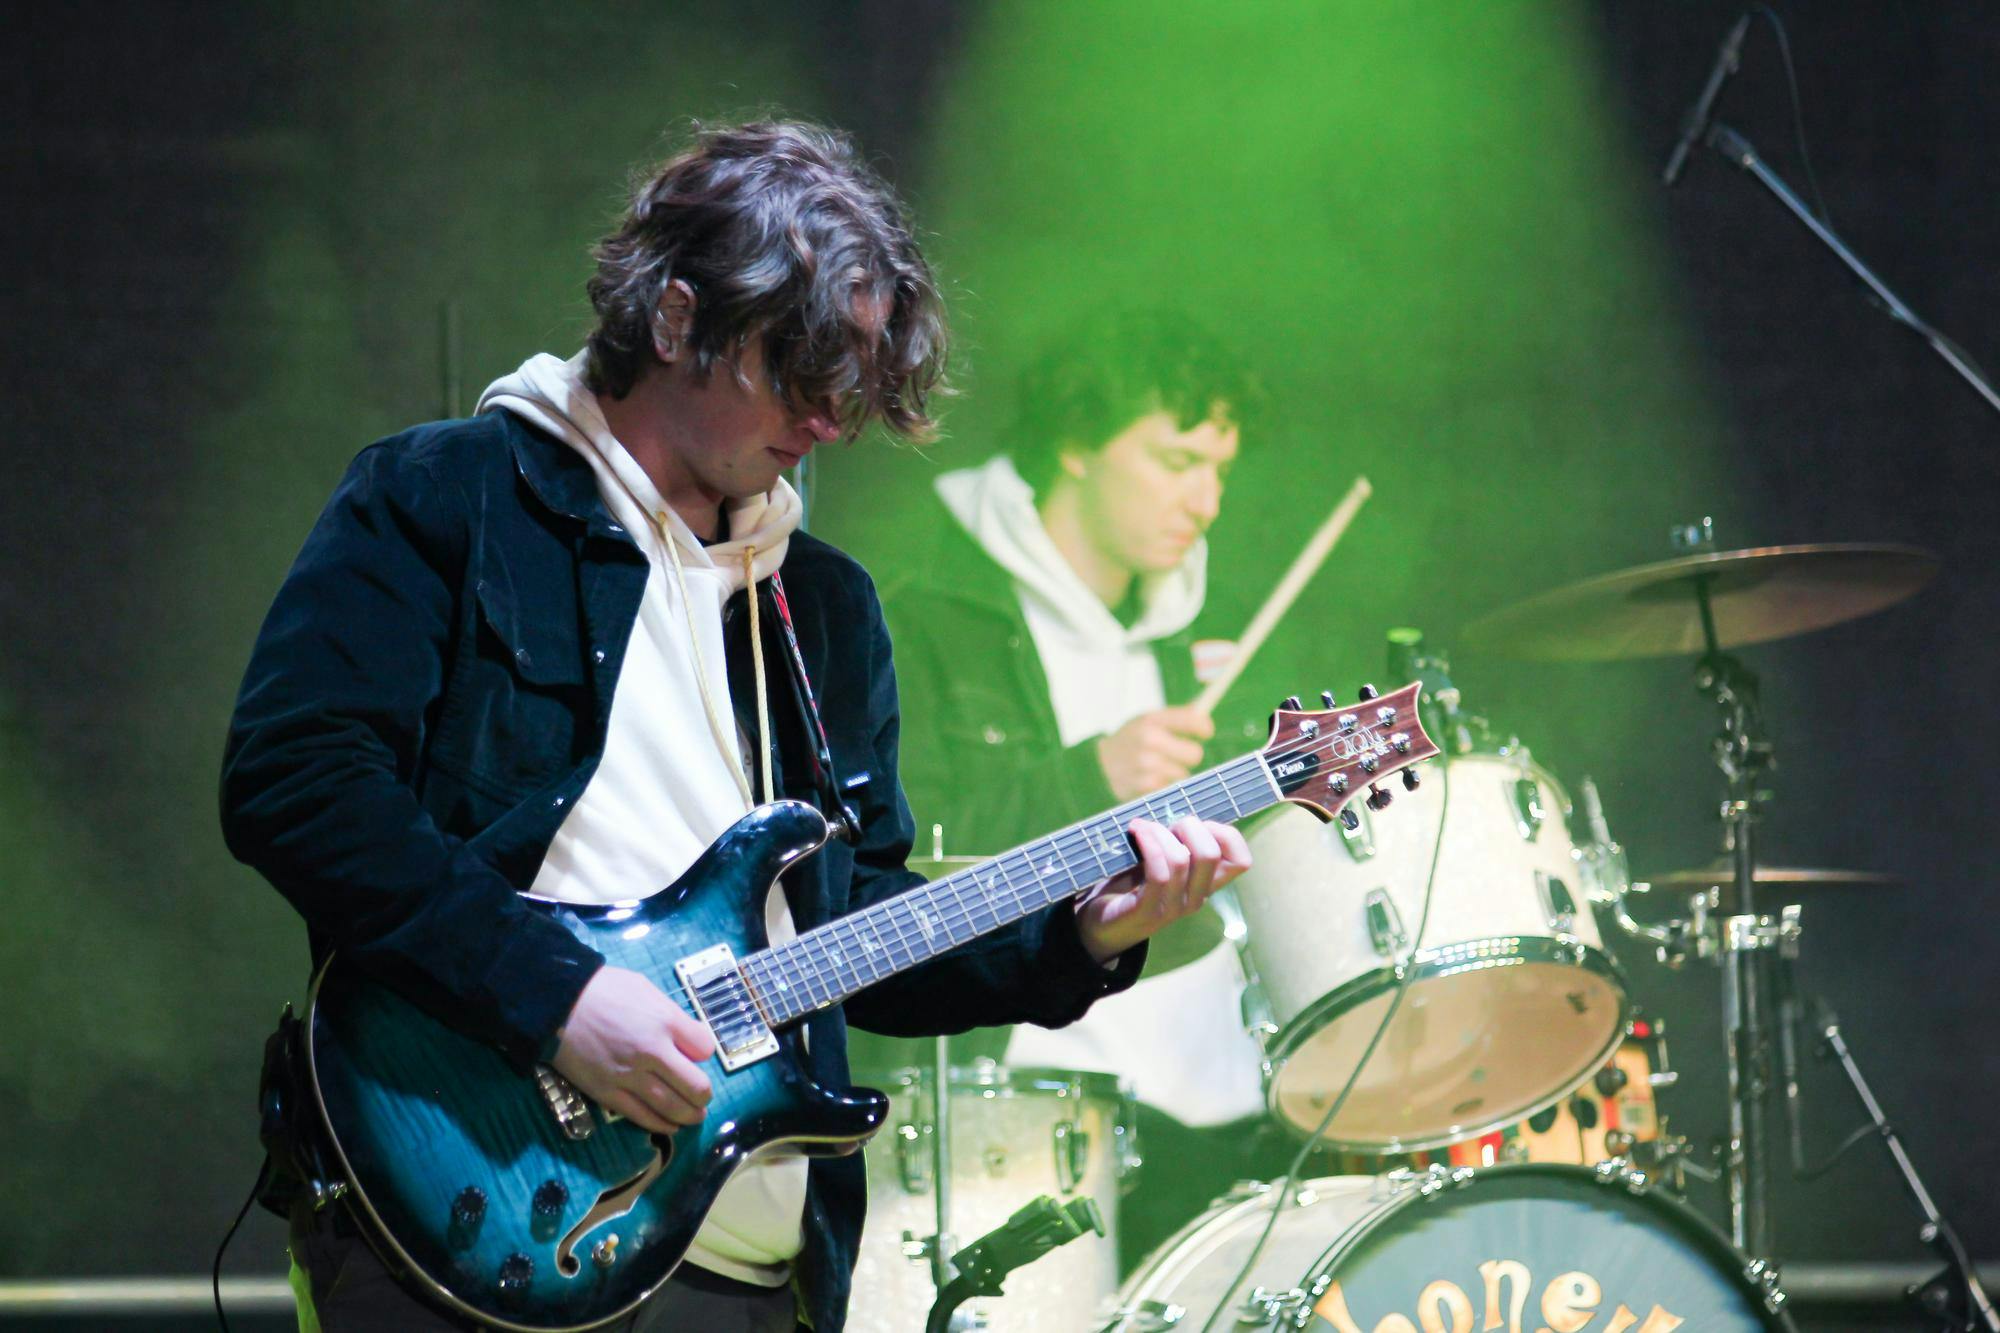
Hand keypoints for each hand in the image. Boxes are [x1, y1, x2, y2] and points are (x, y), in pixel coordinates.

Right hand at [550, 966, 717, 1135]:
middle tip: (703, 1097)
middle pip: (695, 1086)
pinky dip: (660, 1124)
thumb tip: (689, 1036)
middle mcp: (652, 1052)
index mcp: (664, 1022)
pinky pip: (642, 1116)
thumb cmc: (602, 990)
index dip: (704, 1052)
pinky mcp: (608, 1093)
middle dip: (703, 1095)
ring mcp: (629, 1076)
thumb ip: (669, 1014)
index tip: (697, 1054)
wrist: (557, 1005)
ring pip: (671, 1107)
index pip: (704, 1048)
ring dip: (689, 1115)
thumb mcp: (644, 988)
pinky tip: (669, 1125)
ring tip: (694, 1116)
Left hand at [1074, 816, 1251, 963]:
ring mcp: (1173, 907)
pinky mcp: (1148, 911)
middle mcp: (1196, 898)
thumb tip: (1177, 804)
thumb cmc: (1130, 884)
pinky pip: (1158, 873)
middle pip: (1211, 854)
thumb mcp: (1160, 860)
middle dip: (1189, 826)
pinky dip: (1148, 844)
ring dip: (1160, 833)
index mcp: (1205, 884)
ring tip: (1141, 827)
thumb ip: (1175, 840)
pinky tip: (1136, 833)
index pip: (1241, 861)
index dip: (1226, 833)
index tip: (1198, 823)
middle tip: (1166, 824)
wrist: (1102, 924)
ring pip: (1181, 859)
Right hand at [1095, 707, 1214, 801]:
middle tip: (1177, 754)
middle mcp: (1149, 739)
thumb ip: (1174, 719)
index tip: (1205, 732)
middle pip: (1195, 753)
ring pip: (1183, 774)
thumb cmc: (1129, 742)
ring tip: (1153, 768)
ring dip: (1173, 773)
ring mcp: (1146, 764)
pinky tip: (1147, 779)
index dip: (1204, 727)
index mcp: (1151, 720)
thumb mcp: (1145, 722)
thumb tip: (1204, 712)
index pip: (1192, 720)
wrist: (1096, 765)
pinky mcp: (1144, 786)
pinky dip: (1162, 785)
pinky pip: (1170, 787)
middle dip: (1189, 756)